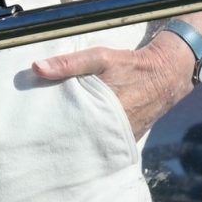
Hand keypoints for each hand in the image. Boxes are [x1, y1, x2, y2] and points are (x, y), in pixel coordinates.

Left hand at [32, 29, 196, 138]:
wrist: (166, 74)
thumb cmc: (131, 65)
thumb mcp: (100, 58)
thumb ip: (69, 63)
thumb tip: (37, 68)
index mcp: (103, 113)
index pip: (70, 129)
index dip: (53, 130)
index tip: (35, 130)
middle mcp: (114, 131)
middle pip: (80, 140)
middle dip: (63, 139)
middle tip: (41, 138)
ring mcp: (122, 138)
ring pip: (93, 144)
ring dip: (79, 140)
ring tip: (56, 140)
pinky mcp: (128, 139)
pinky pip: (107, 143)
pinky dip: (95, 140)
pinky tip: (81, 136)